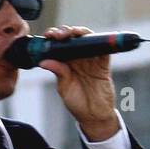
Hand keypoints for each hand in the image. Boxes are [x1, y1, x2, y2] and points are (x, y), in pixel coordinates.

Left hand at [37, 25, 119, 140]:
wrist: (94, 116)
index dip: (53, 38)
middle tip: (58, 35)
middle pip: (73, 38)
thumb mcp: (64, 88)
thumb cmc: (78, 103)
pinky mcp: (103, 66)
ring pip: (88, 40)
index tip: (48, 36)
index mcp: (66, 63)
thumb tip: (44, 61)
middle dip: (65, 32)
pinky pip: (104, 51)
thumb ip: (59, 73)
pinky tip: (92, 40)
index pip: (59, 45)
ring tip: (73, 34)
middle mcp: (78, 59)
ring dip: (81, 33)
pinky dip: (101, 43)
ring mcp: (91, 61)